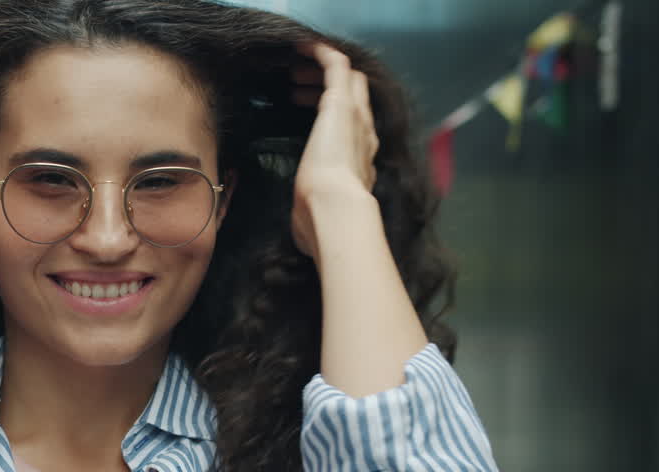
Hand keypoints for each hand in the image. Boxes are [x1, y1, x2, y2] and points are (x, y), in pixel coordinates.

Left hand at [289, 43, 379, 259]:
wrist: (335, 212)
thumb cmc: (323, 223)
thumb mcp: (315, 218)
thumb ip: (312, 218)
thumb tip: (301, 237)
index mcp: (359, 166)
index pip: (351, 133)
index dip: (329, 121)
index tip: (303, 121)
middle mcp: (364, 138)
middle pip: (356, 101)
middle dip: (328, 90)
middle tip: (296, 87)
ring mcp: (356, 119)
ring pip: (348, 81)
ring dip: (322, 72)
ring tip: (294, 71)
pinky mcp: (341, 103)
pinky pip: (336, 66)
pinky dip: (321, 54)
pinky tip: (304, 47)